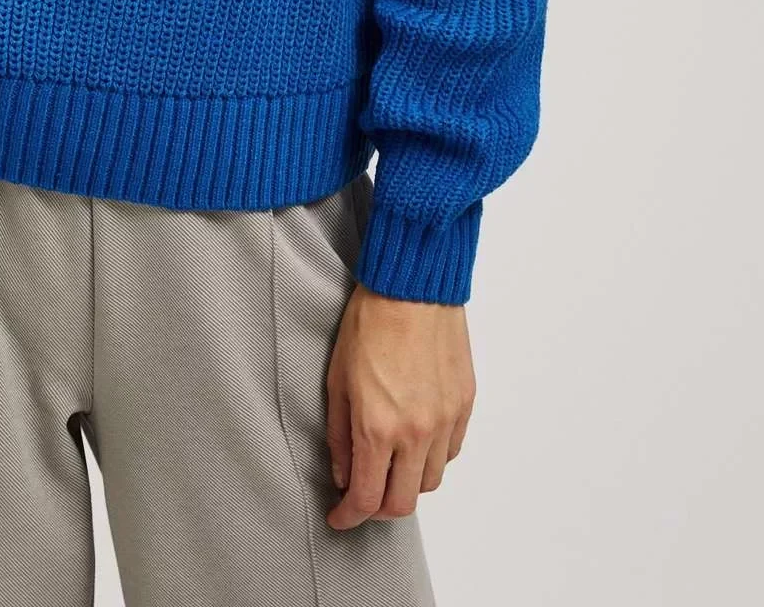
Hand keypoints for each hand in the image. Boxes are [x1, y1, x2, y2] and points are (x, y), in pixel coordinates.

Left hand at [324, 281, 475, 528]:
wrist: (412, 284)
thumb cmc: (369, 322)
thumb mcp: (337, 379)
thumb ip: (339, 434)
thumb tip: (344, 473)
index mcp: (378, 427)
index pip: (366, 498)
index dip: (349, 517)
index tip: (339, 518)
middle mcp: (417, 432)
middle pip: (403, 503)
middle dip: (378, 510)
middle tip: (362, 498)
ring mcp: (445, 420)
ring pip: (430, 481)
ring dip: (407, 483)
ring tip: (388, 465)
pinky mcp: (465, 405)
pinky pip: (451, 451)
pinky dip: (432, 458)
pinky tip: (414, 441)